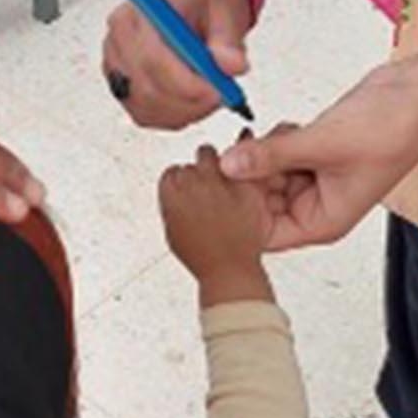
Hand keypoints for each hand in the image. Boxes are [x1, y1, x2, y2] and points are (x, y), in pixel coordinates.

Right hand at [102, 0, 252, 129]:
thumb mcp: (226, 8)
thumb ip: (227, 41)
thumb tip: (233, 67)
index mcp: (140, 12)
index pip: (151, 58)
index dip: (184, 83)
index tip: (217, 92)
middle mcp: (120, 39)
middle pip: (144, 88)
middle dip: (188, 102)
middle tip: (222, 96)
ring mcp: (117, 64)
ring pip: (144, 107)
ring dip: (183, 111)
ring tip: (211, 94)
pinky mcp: (123, 84)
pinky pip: (144, 113)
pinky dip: (173, 116)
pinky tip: (194, 100)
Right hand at [159, 144, 274, 306]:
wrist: (228, 269)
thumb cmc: (200, 257)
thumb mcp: (172, 231)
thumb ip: (172, 205)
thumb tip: (177, 193)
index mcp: (172, 191)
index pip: (173, 171)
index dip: (182, 180)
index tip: (189, 188)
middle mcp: (194, 181)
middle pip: (196, 159)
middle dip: (202, 168)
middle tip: (210, 181)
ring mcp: (219, 182)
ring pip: (217, 156)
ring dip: (222, 162)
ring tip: (227, 175)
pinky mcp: (243, 185)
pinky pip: (243, 164)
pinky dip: (245, 156)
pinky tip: (245, 148)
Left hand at [220, 19, 417, 250]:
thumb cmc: (391, 129)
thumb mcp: (322, 144)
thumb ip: (271, 157)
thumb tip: (228, 167)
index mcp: (322, 221)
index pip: (263, 234)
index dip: (240, 211)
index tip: (224, 180)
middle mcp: (317, 206)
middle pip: (260, 204)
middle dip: (247, 177)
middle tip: (233, 148)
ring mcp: (315, 179)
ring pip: (266, 175)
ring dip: (262, 153)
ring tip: (278, 134)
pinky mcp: (314, 152)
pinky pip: (278, 153)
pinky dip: (276, 138)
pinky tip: (292, 126)